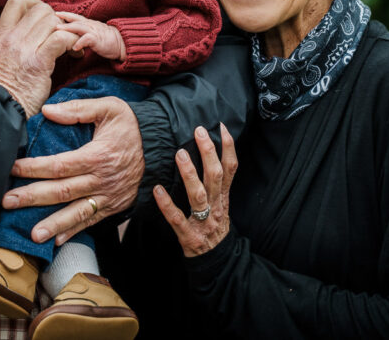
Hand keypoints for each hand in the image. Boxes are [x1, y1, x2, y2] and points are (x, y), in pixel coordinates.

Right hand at [0, 0, 76, 115]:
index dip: (35, 5)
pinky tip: (75, 54)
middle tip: (61, 36)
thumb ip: (12, 43)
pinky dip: (72, 43)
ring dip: (67, 31)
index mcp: (1, 36)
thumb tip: (32, 32)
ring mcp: (25, 49)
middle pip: (41, 9)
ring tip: (71, 47)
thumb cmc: (4, 89)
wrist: (0, 111)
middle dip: (56, 20)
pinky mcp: (39, 63)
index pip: (17, 2)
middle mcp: (11, 39)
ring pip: (52, 20)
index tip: (44, 21)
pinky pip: (61, 39)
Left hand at [2, 96, 143, 244]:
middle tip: (7, 202)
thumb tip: (47, 110)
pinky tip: (57, 240)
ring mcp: (108, 196)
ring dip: (53, 224)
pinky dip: (74, 231)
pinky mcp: (113, 206)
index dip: (33, 168)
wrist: (158, 146)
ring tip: (33, 235)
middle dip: (32, 197)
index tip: (12, 169)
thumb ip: (78, 108)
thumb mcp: (109, 108)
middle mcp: (101, 179)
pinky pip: (91, 221)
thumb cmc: (129, 126)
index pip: (59, 165)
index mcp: (97, 155)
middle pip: (62, 191)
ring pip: (76, 212)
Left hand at [55, 11, 125, 60]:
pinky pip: (87, 39)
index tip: (55, 13)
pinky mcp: (98, 40)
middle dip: (63, 18)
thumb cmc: (107, 39)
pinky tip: (74, 47)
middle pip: (75, 19)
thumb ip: (83, 33)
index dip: (65, 14)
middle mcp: (90, 25)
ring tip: (58, 30)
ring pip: (79, 27)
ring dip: (67, 28)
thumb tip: (71, 36)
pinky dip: (80, 43)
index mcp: (89, 23)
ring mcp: (94, 31)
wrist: (122, 43)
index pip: (75, 17)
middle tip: (52, 18)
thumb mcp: (93, 33)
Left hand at [154, 124, 237, 257]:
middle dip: (208, 152)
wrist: (217, 262)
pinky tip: (157, 190)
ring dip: (189, 174)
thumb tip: (206, 154)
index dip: (228, 147)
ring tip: (180, 154)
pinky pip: (177, 218)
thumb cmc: (214, 228)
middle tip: (199, 132)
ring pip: (198, 195)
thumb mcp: (221, 204)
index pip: (230, 169)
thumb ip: (215, 184)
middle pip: (215, 176)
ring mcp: (203, 222)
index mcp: (224, 197)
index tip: (220, 127)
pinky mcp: (188, 235)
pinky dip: (167, 205)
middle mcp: (216, 206)